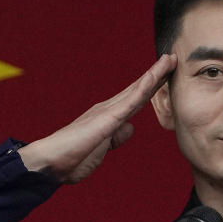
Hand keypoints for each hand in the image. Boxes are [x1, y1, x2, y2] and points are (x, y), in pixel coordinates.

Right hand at [17, 54, 176, 183]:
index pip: (135, 100)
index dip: (151, 87)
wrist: (50, 162)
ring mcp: (108, 111)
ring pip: (137, 90)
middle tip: (172, 59)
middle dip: (157, 75)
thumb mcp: (102, 149)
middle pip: (139, 90)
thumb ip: (116, 137)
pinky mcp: (107, 118)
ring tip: (169, 60)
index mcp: (108, 118)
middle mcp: (108, 109)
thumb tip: (130, 127)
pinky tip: (155, 76)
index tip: (166, 76)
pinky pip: (130, 100)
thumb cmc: (71, 158)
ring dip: (154, 74)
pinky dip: (144, 87)